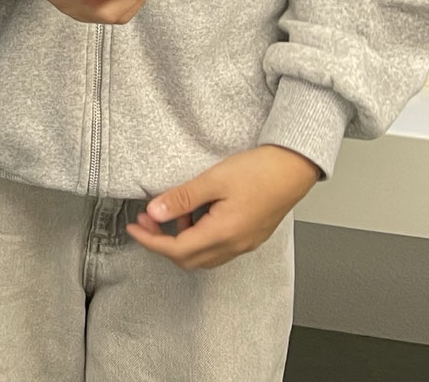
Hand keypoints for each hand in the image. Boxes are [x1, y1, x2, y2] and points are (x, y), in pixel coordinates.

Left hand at [128, 145, 320, 269]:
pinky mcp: (250, 236)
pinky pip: (217, 246)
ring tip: (172, 211)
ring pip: (204, 255)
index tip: (133, 227)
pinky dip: (199, 235)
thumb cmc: (259, 171)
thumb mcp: (213, 180)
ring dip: (182, 240)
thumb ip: (182, 198)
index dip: (151, 241)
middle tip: (146, 220)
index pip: (177, 250)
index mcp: (224, 234)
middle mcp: (235, 245)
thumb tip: (154, 213)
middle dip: (162, 243)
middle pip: (189, 259)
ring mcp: (244, 243)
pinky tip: (195, 213)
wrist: (294, 168)